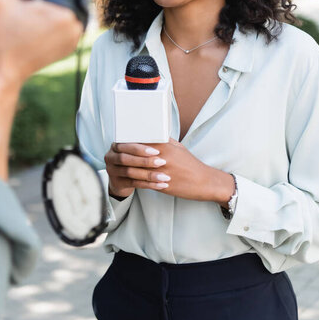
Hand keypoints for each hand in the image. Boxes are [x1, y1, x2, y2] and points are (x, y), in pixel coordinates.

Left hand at [105, 138, 234, 204]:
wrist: (204, 182)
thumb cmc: (191, 163)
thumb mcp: (178, 147)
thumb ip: (164, 140)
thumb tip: (152, 133)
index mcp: (165, 147)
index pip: (142, 142)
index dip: (129, 142)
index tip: (119, 141)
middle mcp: (162, 158)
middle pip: (137, 156)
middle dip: (125, 155)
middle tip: (115, 153)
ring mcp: (162, 173)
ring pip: (138, 170)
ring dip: (128, 169)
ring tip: (119, 167)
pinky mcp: (163, 186)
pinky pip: (145, 183)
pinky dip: (136, 181)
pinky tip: (129, 179)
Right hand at [105, 142, 170, 198]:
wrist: (122, 179)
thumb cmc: (134, 160)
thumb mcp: (136, 151)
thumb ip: (144, 144)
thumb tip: (163, 138)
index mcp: (116, 145)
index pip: (126, 145)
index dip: (141, 148)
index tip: (156, 151)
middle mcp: (111, 157)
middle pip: (125, 158)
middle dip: (145, 161)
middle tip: (161, 162)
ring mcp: (112, 170)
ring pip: (130, 172)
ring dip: (149, 174)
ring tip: (163, 176)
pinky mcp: (117, 183)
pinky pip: (134, 184)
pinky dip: (148, 184)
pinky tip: (160, 185)